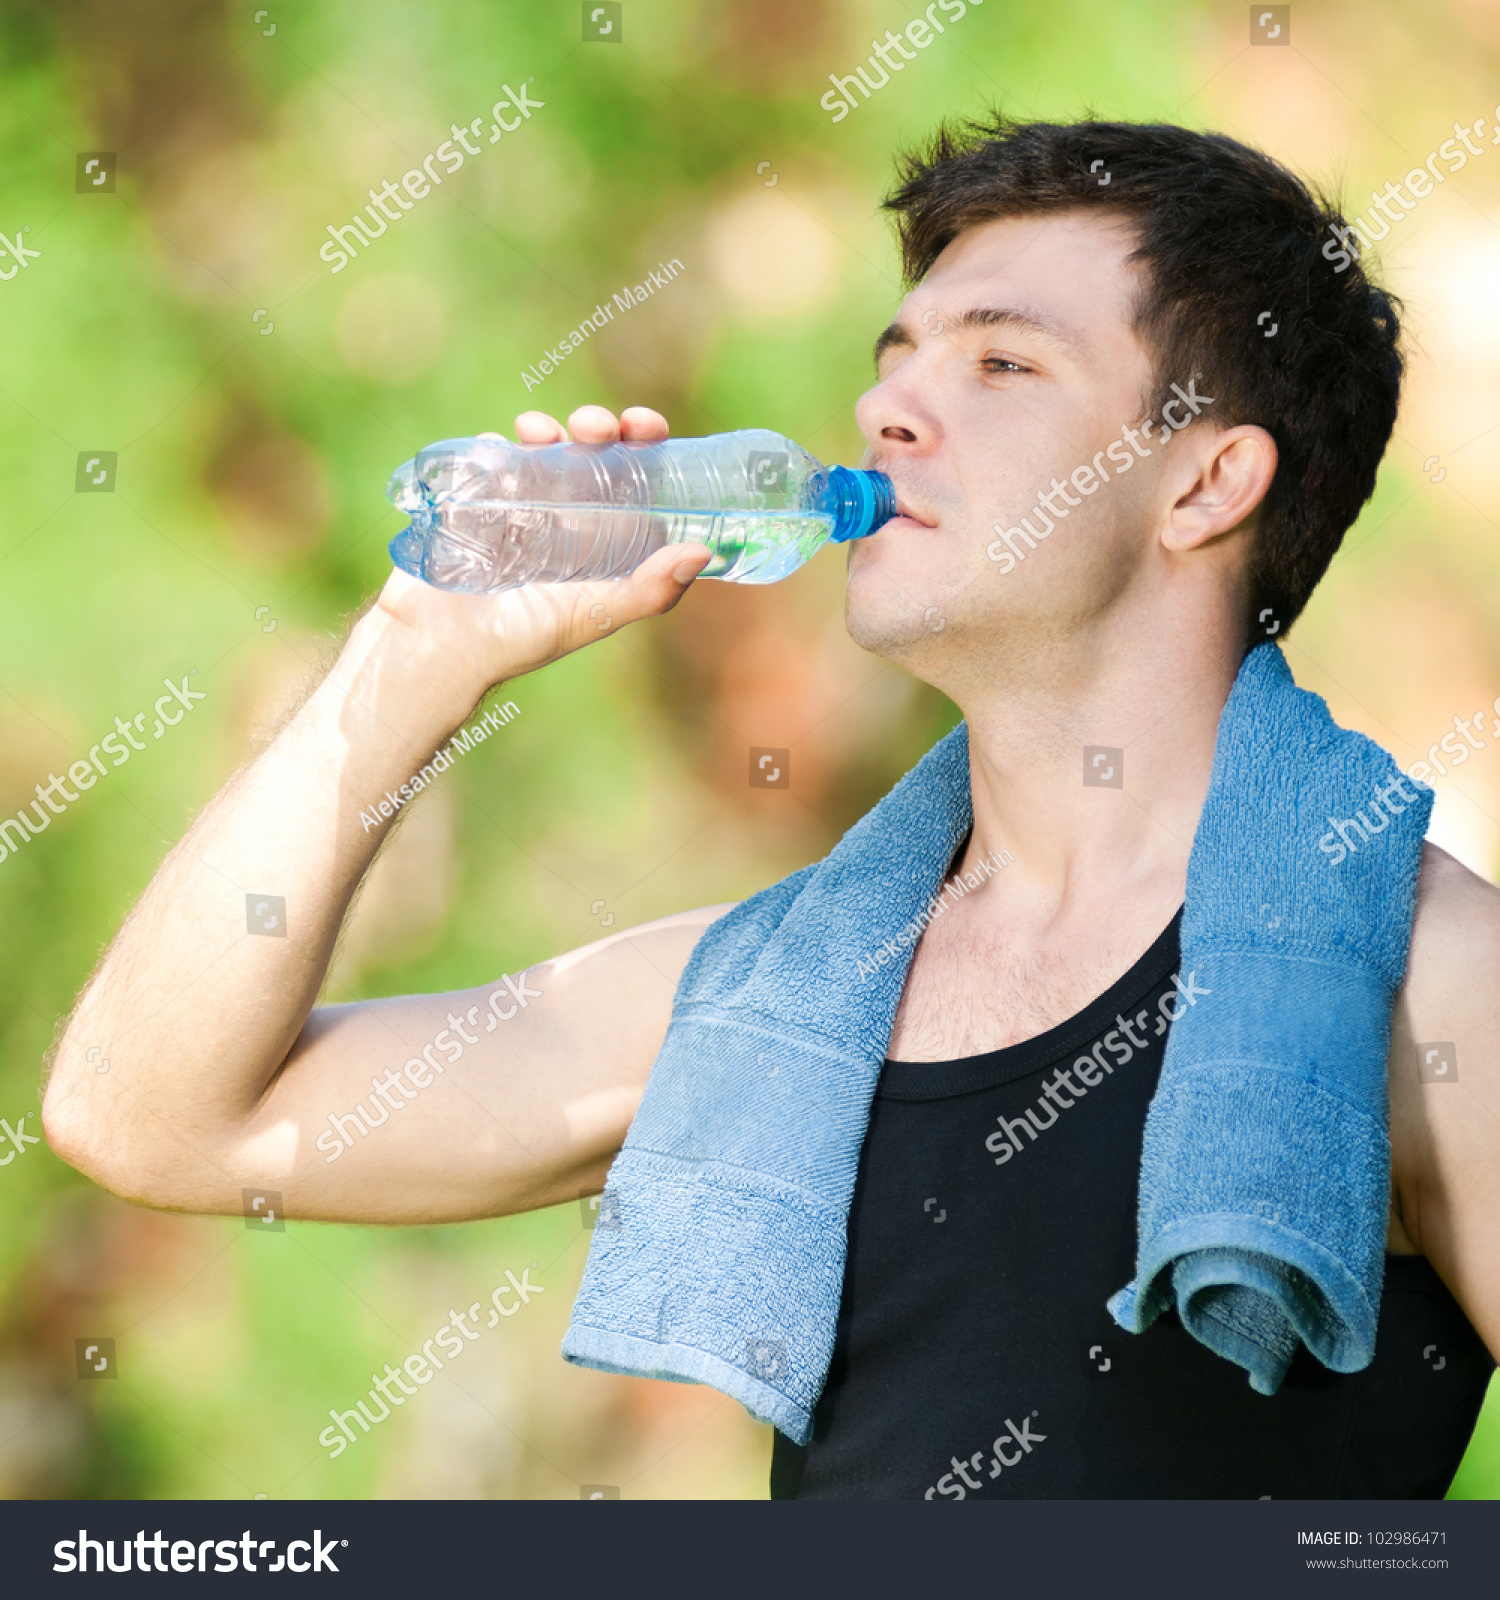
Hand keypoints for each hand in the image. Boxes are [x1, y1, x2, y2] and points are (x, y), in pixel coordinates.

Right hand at [374, 404, 710, 693]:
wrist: (438, 646)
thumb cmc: (520, 640)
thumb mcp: (596, 616)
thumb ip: (648, 590)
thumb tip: (703, 551)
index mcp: (602, 539)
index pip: (635, 479)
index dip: (644, 446)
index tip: (645, 427)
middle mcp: (565, 517)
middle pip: (592, 454)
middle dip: (598, 427)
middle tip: (595, 427)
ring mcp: (518, 504)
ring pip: (542, 448)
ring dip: (547, 428)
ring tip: (537, 432)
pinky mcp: (475, 500)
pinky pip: (489, 457)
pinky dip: (496, 442)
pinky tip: (498, 445)